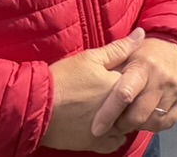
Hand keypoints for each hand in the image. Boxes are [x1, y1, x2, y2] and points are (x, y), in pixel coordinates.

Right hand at [42, 31, 142, 151]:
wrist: (35, 107)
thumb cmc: (62, 80)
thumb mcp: (90, 58)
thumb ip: (119, 48)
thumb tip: (141, 33)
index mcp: (121, 88)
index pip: (139, 83)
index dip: (131, 79)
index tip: (119, 77)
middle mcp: (119, 111)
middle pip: (135, 106)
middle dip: (130, 101)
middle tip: (115, 94)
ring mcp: (108, 130)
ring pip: (127, 126)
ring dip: (124, 119)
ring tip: (111, 110)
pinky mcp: (94, 143)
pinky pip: (114, 143)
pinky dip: (114, 136)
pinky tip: (107, 127)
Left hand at [93, 32, 176, 137]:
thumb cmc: (145, 54)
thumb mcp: (127, 53)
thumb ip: (110, 67)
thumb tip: (90, 77)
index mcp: (143, 66)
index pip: (124, 94)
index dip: (108, 114)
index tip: (97, 128)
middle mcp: (162, 78)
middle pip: (138, 115)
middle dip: (122, 124)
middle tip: (115, 122)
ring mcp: (176, 89)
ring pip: (151, 121)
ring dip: (137, 125)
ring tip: (130, 118)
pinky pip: (165, 123)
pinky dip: (151, 125)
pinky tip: (145, 118)